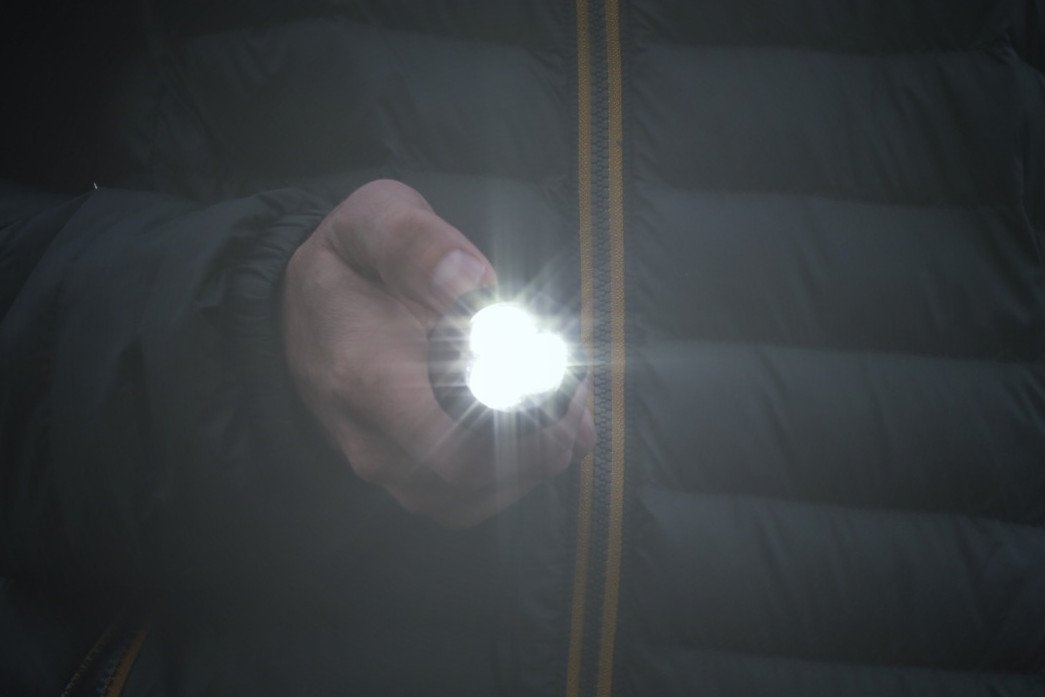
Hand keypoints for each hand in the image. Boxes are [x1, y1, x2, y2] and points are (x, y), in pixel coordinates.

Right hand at [281, 180, 594, 526]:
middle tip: (575, 382)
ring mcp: (389, 472)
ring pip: (485, 494)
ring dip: (540, 454)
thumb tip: (473, 282)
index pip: (455, 441)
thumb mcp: (372, 219)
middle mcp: (373, 442)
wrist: (298, 314)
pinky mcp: (407, 482)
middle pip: (480, 475)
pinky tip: (542, 426)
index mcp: (365, 377)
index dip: (523, 422)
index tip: (555, 371)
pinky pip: (476, 499)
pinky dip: (521, 470)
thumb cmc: (347, 264)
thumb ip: (416, 243)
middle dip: (545, 435)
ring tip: (564, 397)